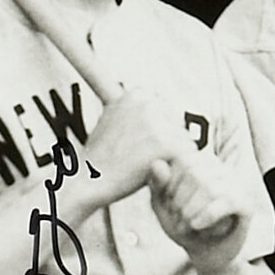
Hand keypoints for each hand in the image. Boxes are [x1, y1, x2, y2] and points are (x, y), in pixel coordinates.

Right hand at [78, 90, 193, 212]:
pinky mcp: (166, 144)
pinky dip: (175, 166)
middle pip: (177, 124)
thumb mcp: (111, 119)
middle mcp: (148, 103)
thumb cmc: (99, 157)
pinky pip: (185, 155)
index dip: (160, 130)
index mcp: (136, 94)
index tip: (145, 143)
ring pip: (184, 140)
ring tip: (146, 164)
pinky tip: (156, 171)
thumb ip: (134, 110)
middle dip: (168, 141)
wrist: (88, 181)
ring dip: (172, 155)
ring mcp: (158, 123)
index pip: (166, 109)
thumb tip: (154, 104)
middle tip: (144, 157)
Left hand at [149, 150, 252, 270]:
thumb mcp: (163, 205)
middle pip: (193, 173)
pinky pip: (227, 201)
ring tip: (186, 225)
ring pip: (209, 187)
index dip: (169, 184)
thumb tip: (157, 163)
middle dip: (179, 200)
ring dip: (191, 211)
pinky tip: (197, 225)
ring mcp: (236, 184)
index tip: (167, 205)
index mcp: (200, 161)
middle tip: (177, 220)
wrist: (207, 253)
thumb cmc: (183, 224)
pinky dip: (207, 215)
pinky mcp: (246, 203)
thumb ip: (158, 184)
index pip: (181, 159)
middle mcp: (221, 167)